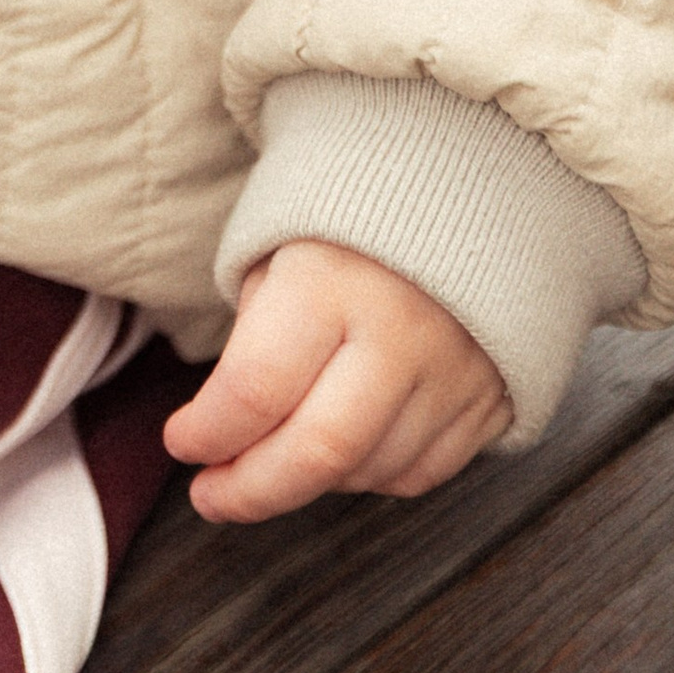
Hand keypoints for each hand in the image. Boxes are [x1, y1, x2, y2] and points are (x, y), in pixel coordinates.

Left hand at [163, 240, 511, 523]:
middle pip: (318, 454)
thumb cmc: (345, 208)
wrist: (463, 177)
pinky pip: (423, 470)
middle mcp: (400, 335)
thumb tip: (227, 426)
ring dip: (310, 482)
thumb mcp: (276, 245)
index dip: (207, 431)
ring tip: (273, 463)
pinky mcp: (492, 398)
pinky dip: (372, 474)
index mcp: (331, 281)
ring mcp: (456, 373)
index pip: (255, 391)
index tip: (181, 441)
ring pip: (371, 472)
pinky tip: (339, 455)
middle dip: (250, 490)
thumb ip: (254, 336)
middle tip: (211, 495)